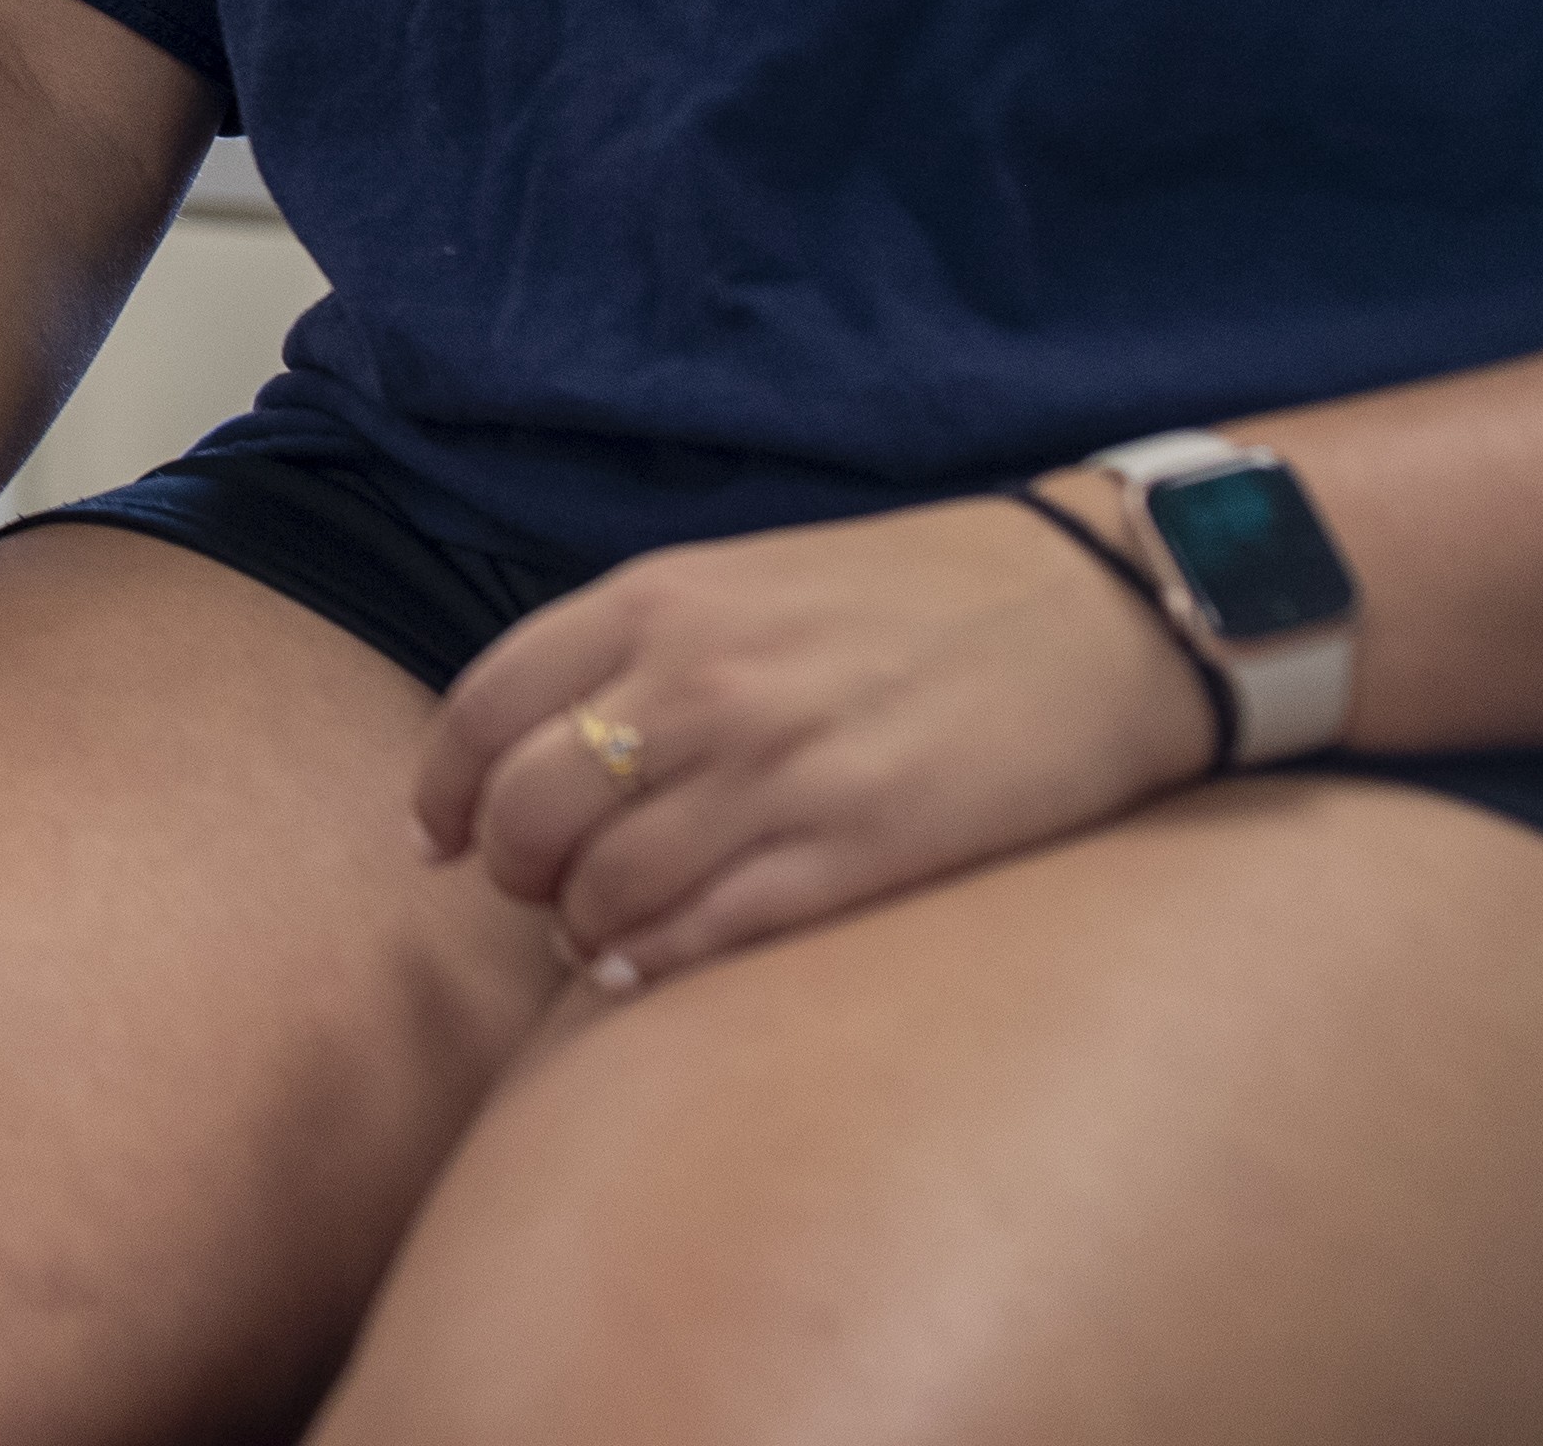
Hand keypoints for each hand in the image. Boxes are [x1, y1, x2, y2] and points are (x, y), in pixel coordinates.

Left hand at [416, 487, 1224, 992]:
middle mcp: (698, 684)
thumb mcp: (745, 581)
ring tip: (604, 932)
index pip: (484, 711)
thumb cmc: (917, 596)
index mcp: (657, 602)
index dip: (442, 790)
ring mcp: (777, 770)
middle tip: (537, 890)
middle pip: (527, 811)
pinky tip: (657, 961)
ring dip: (583, 928)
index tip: (439, 840)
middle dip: (511, 868)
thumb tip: (531, 752)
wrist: (1103, 605)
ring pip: (605, 888)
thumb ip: (637, 652)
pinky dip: (659, 960)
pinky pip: (708, 932)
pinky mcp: (859, 848)